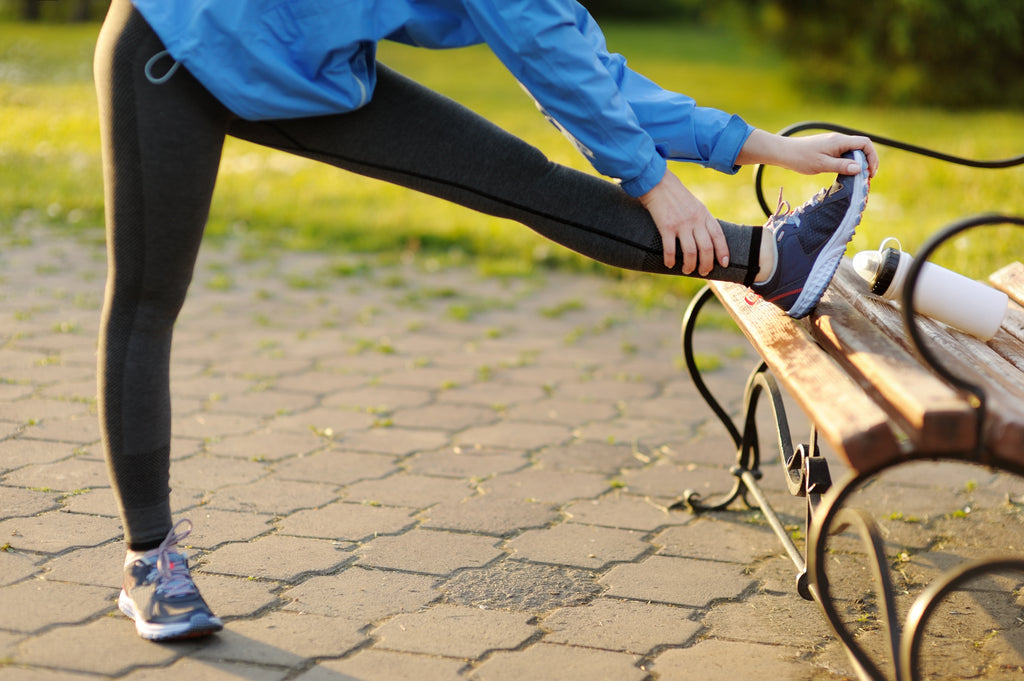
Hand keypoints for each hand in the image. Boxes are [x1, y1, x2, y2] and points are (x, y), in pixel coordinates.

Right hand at [638, 170, 728, 275]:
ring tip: (687, 270)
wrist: (657, 182)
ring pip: (691, 252)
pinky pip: (670, 248)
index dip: (723, 252)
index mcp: (704, 215)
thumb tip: (706, 238)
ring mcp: (681, 224)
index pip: (718, 236)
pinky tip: (669, 264)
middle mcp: (695, 220)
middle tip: (703, 272)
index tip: (724, 264)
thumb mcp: (694, 205)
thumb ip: (701, 220)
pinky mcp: (666, 226)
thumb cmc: (675, 195)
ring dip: (690, 265)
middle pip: (706, 248)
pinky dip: (670, 259)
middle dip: (706, 264)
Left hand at [737, 130, 879, 177]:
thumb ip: (841, 166)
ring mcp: (834, 144)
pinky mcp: (828, 149)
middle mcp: (839, 140)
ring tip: (857, 178)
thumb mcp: (822, 164)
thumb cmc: (801, 158)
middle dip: (867, 162)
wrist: (784, 152)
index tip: (870, 173)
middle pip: (861, 147)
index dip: (872, 157)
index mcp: (840, 141)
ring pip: (853, 151)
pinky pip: (844, 154)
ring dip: (858, 163)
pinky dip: (849, 163)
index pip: (865, 144)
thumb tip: (860, 168)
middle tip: (865, 178)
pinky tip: (845, 173)